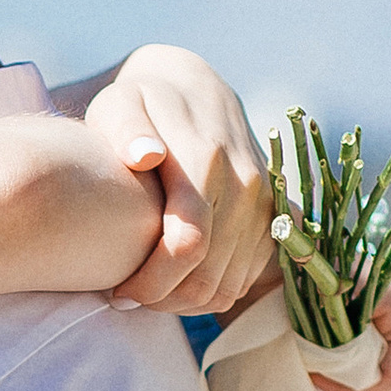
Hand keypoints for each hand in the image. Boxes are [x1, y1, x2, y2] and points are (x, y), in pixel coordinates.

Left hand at [79, 49, 272, 312]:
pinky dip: (208, 293)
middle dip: (162, 300)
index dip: (151, 282)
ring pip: (228, 286)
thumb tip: (146, 155)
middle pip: (207, 276)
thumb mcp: (119, 104)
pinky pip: (243, 279)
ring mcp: (265, 204)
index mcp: (208, 159)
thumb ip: (126, 129)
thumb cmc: (141, 102)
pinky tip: (174, 283)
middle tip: (124, 297)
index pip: (187, 246)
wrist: (193, 88)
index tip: (117, 292)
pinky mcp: (273, 218)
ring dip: (184, 303)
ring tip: (145, 291)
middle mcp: (247, 184)